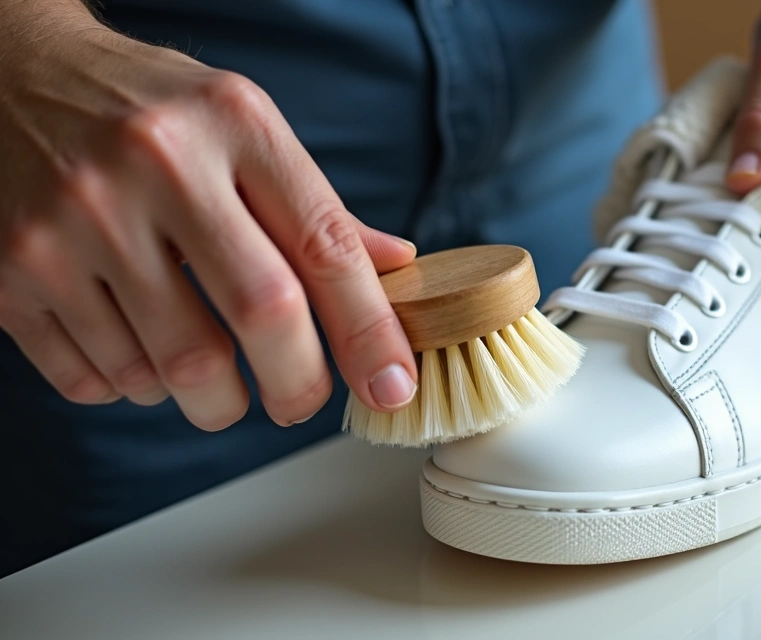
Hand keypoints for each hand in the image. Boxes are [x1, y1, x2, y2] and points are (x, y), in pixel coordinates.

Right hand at [0, 2, 418, 428]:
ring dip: (208, 397)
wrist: (9, 70)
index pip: (324, 244)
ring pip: (175, 367)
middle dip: (296, 384)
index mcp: (233, 122)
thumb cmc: (150, 112)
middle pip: (262, 312)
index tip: (390, 386)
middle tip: (298, 402)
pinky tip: (138, 354)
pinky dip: (134, 389)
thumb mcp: (241, 129)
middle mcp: (155, 162)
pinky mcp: (13, 266)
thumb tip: (396, 270)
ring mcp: (76, 216)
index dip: (369, 331)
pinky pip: (96, 378)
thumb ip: (314, 207)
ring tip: (208, 373)